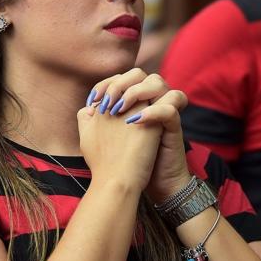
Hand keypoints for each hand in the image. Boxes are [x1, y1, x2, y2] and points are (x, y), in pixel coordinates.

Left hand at [82, 70, 188, 199]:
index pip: (123, 78)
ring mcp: (164, 113)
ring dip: (136, 92)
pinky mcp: (175, 127)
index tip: (92, 99)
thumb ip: (95, 123)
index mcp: (136, 104)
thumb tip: (86, 108)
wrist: (148, 186)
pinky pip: (170, 108)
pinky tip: (134, 122)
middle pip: (141, 74)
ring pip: (158, 83)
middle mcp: (151, 104)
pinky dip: (153, 111)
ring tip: (119, 109)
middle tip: (106, 102)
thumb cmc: (127, 164)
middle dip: (120, 83)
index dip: (106, 83)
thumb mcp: (107, 141)